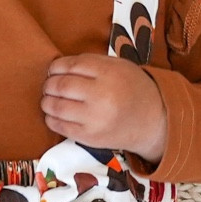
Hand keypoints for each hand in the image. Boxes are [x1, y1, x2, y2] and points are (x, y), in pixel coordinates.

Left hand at [42, 51, 167, 162]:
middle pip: (61, 85)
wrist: (153, 122)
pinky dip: (51, 118)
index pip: (71, 65)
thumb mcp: (119, 67)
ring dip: (47, 101)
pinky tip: (54, 114)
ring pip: (56, 106)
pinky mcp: (89, 137)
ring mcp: (95, 118)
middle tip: (49, 85)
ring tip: (49, 99)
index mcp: (109, 73)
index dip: (56, 67)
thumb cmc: (133, 90)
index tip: (54, 70)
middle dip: (49, 84)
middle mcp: (102, 95)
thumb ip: (92, 64)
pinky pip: (60, 126)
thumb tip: (58, 68)